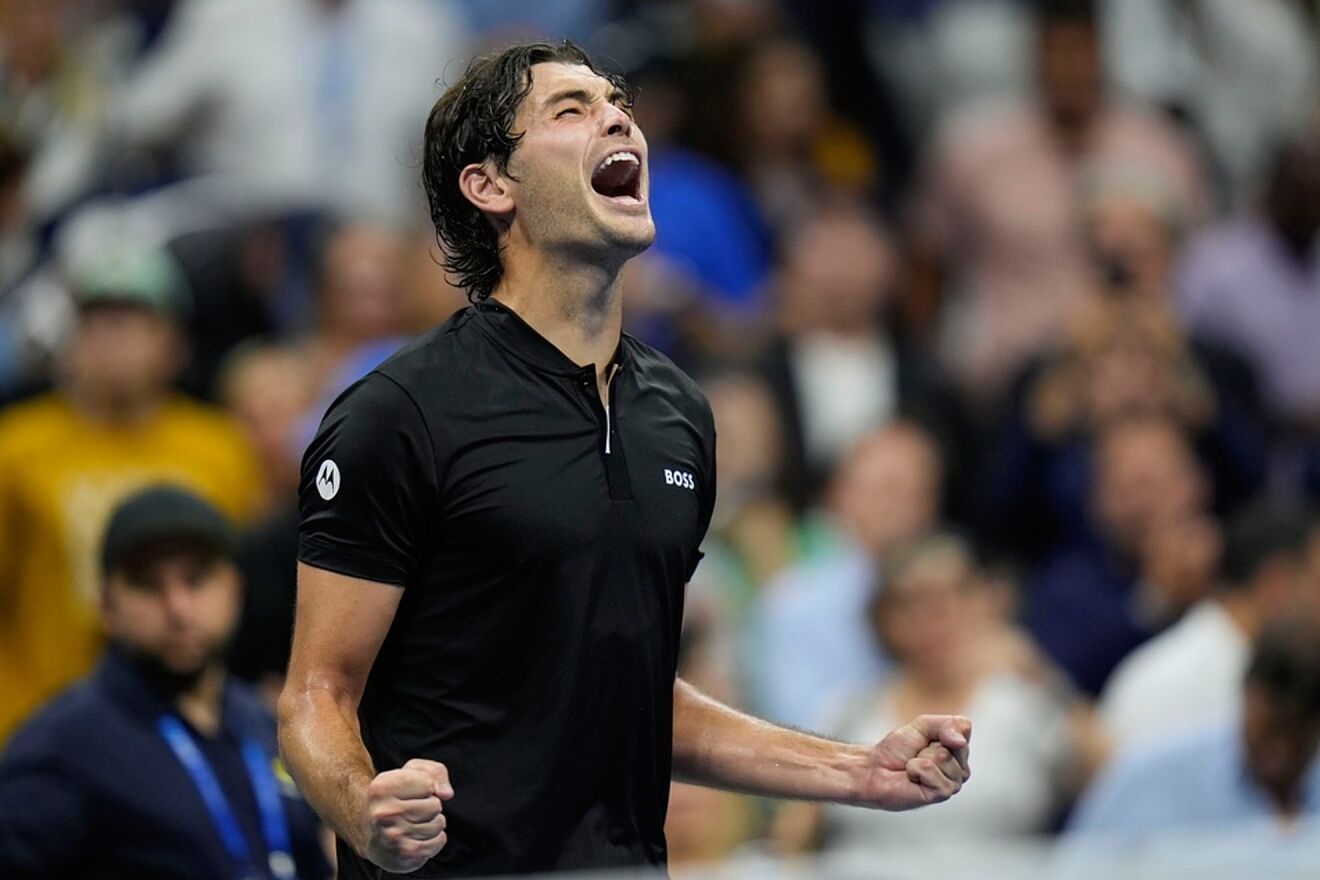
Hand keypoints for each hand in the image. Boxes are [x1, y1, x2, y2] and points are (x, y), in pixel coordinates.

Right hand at [359, 758, 453, 871]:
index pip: (428, 784)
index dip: (427, 786)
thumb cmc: (395, 797)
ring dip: (434, 822)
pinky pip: (439, 841)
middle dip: (431, 805)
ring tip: (416, 822)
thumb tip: (446, 793)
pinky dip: (436, 838)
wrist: (370, 832)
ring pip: (438, 824)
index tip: (414, 791)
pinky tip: (419, 836)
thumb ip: (435, 772)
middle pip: (435, 805)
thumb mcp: (411, 772)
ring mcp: (393, 836)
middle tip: (414, 809)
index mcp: (382, 788)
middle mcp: (384, 813)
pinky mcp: (404, 855)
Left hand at [853, 714, 970, 810]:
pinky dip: (915, 769)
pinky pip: (930, 770)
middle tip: (917, 754)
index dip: (939, 728)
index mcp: (959, 751)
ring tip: (914, 766)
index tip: (925, 738)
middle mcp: (961, 768)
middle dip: (928, 745)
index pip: (964, 728)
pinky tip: (912, 777)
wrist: (876, 769)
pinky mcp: (941, 794)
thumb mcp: (922, 726)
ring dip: (920, 758)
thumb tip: (961, 741)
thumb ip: (947, 725)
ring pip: (943, 758)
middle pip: (955, 744)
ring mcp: (953, 783)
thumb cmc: (897, 750)